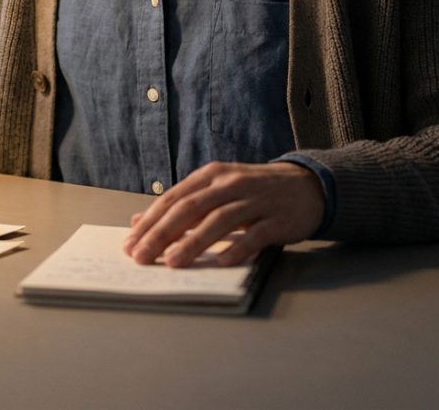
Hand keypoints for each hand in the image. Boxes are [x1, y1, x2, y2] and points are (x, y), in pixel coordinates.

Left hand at [122, 161, 323, 267]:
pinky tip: (221, 262)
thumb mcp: (215, 190)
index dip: (150, 221)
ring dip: (194, 242)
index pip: (173, 198)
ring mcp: (256, 200)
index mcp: (211, 175)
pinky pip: (255, 235)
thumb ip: (180, 205)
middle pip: (190, 208)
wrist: (307, 186)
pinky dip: (238, 248)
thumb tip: (138, 221)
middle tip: (142, 256)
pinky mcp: (278, 218)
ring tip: (173, 262)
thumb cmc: (253, 192)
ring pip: (219, 220)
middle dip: (163, 233)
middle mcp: (230, 184)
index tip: (131, 243)